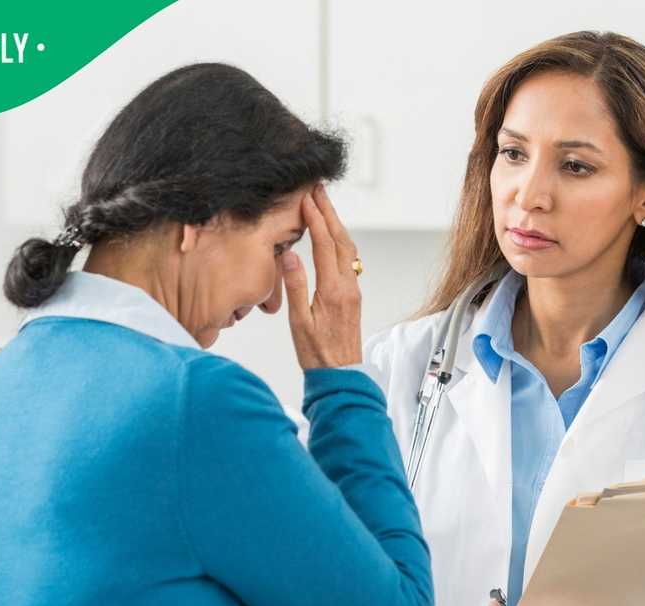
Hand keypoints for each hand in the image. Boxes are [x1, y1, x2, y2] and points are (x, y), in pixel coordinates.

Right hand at [282, 185, 361, 369]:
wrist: (340, 376)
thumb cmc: (317, 353)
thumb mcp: (298, 322)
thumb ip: (296, 286)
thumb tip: (290, 255)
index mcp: (333, 290)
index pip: (325, 244)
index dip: (317, 218)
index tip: (308, 199)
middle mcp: (348, 286)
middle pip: (341, 240)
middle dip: (329, 212)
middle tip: (319, 190)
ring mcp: (354, 290)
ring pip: (348, 249)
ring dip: (337, 225)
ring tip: (324, 206)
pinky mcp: (353, 295)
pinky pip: (349, 260)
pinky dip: (340, 241)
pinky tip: (332, 237)